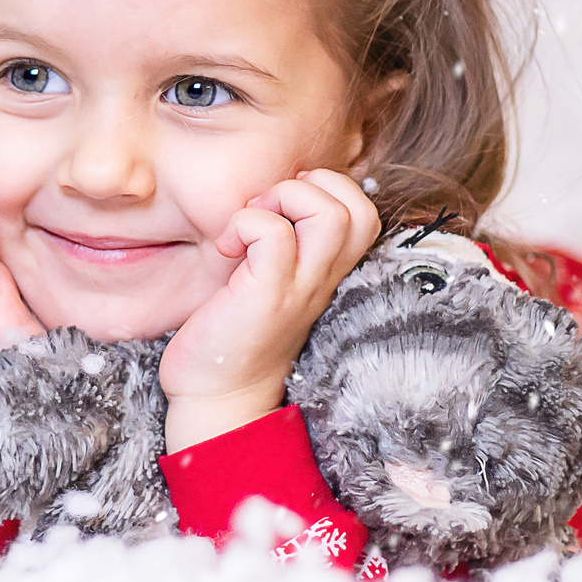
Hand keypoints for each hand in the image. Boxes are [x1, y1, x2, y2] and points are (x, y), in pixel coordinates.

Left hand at [160, 169, 380, 450]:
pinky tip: (226, 247)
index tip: (280, 207)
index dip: (326, 189)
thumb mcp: (269, 279)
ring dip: (283, 198)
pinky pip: (274, 234)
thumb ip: (282, 242)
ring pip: (330, 213)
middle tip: (267, 208)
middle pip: (358, 207)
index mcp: (326, 271)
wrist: (217, 397)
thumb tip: (267, 194)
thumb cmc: (233, 332)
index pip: (363, 211)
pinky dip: (246, 223)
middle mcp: (322, 278)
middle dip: (312, 185)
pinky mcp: (268, 296)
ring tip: (250, 225)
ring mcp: (299, 288)